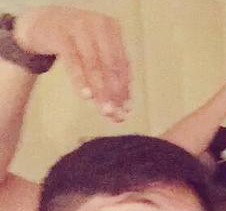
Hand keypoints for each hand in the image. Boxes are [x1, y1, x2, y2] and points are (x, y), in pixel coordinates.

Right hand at [13, 6, 130, 121]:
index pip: (122, 64)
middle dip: (115, 93)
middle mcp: (98, 25)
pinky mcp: (60, 35)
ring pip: (94, 65)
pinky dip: (81, 80)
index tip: (126, 109)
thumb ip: (108, 73)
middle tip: (116, 114)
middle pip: (111, 66)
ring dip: (100, 90)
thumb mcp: (94, 51)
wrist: (40, 23)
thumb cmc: (74, 42)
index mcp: (112, 28)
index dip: (126, 88)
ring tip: (105, 111)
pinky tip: (86, 96)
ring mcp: (79, 28)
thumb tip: (125, 107)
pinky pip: (73, 62)